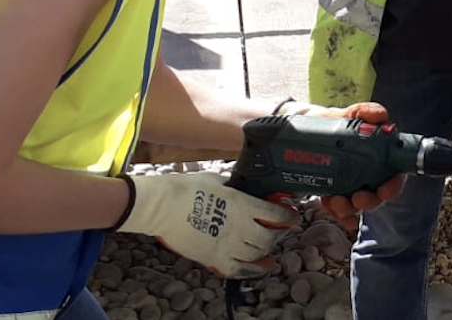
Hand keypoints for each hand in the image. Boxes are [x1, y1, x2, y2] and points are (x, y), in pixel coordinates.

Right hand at [118, 172, 296, 277]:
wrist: (161, 206)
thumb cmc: (186, 188)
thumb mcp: (217, 180)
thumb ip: (235, 187)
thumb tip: (243, 188)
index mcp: (243, 204)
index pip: (275, 213)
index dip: (287, 215)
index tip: (290, 215)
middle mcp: (240, 227)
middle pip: (269, 237)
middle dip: (277, 234)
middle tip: (277, 230)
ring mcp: (228, 245)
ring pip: (257, 254)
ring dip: (265, 251)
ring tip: (267, 247)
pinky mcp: (214, 259)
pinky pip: (239, 270)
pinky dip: (252, 270)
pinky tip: (259, 268)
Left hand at [275, 100, 405, 229]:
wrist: (310, 132)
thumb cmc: (337, 124)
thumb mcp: (350, 115)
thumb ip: (365, 112)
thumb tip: (381, 115)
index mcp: (379, 160)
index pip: (395, 177)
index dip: (394, 185)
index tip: (386, 187)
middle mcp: (369, 177)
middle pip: (377, 197)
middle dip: (369, 202)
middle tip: (358, 197)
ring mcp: (352, 188)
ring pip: (356, 207)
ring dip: (348, 209)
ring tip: (336, 200)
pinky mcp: (335, 194)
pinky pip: (338, 210)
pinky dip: (334, 212)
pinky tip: (328, 204)